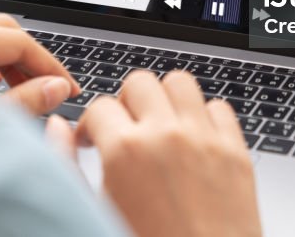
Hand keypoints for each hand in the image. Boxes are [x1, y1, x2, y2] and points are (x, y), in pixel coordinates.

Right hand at [77, 71, 261, 236]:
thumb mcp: (94, 214)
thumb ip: (66, 166)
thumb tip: (57, 127)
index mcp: (126, 152)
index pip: (99, 105)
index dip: (89, 125)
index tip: (91, 142)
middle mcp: (167, 136)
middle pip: (139, 82)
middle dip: (126, 103)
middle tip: (125, 130)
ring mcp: (206, 141)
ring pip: (181, 82)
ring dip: (166, 99)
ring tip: (159, 127)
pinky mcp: (237, 153)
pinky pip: (220, 108)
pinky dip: (204, 116)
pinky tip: (193, 141)